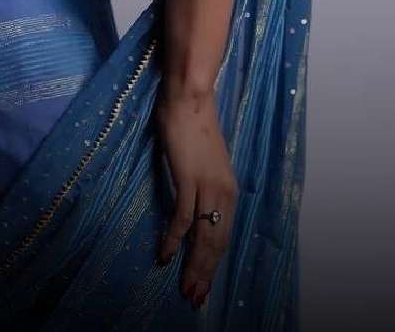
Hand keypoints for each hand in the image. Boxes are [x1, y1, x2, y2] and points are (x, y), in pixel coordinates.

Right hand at [155, 88, 237, 308]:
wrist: (190, 96)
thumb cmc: (193, 124)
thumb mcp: (204, 162)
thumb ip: (201, 185)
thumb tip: (192, 208)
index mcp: (229, 188)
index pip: (223, 235)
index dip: (213, 262)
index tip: (203, 284)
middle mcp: (224, 191)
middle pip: (216, 241)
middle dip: (205, 272)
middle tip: (193, 297)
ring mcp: (208, 185)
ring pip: (204, 236)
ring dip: (193, 265)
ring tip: (184, 288)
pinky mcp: (190, 178)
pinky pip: (183, 218)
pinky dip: (174, 239)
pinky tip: (165, 256)